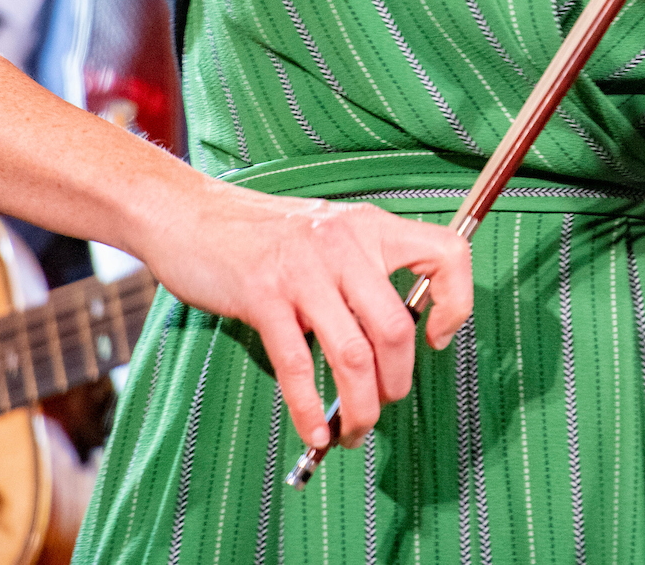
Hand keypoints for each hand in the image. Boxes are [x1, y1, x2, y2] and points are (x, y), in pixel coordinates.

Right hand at [136, 180, 472, 450]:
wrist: (189, 213)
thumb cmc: (261, 233)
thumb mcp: (327, 234)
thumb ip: (362, 272)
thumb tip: (396, 341)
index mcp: (369, 226)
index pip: (445, 254)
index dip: (455, 303)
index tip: (436, 339)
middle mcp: (343, 243)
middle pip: (396, 329)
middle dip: (396, 383)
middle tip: (382, 405)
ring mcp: (302, 270)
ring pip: (353, 355)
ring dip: (361, 408)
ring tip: (354, 432)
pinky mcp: (262, 296)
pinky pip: (297, 365)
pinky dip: (310, 410)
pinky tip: (315, 432)